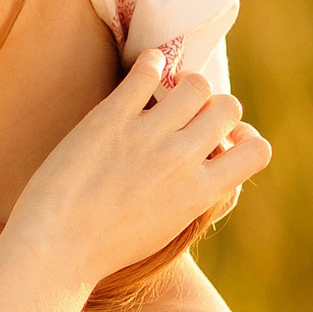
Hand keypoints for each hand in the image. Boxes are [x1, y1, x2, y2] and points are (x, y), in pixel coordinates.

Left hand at [4, 49, 270, 289]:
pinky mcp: (111, 118)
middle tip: (187, 109)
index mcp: (201, 193)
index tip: (221, 138)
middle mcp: (182, 161)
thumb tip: (208, 166)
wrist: (55, 249)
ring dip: (183, 81)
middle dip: (212, 105)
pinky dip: (151, 62)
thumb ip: (192, 195)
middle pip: (227, 107)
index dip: (243, 138)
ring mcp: (148, 136)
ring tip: (165, 86)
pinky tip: (146, 66)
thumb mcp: (166, 228)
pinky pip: (146, 73)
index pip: (257, 150)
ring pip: (195, 84)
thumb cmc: (106, 247)